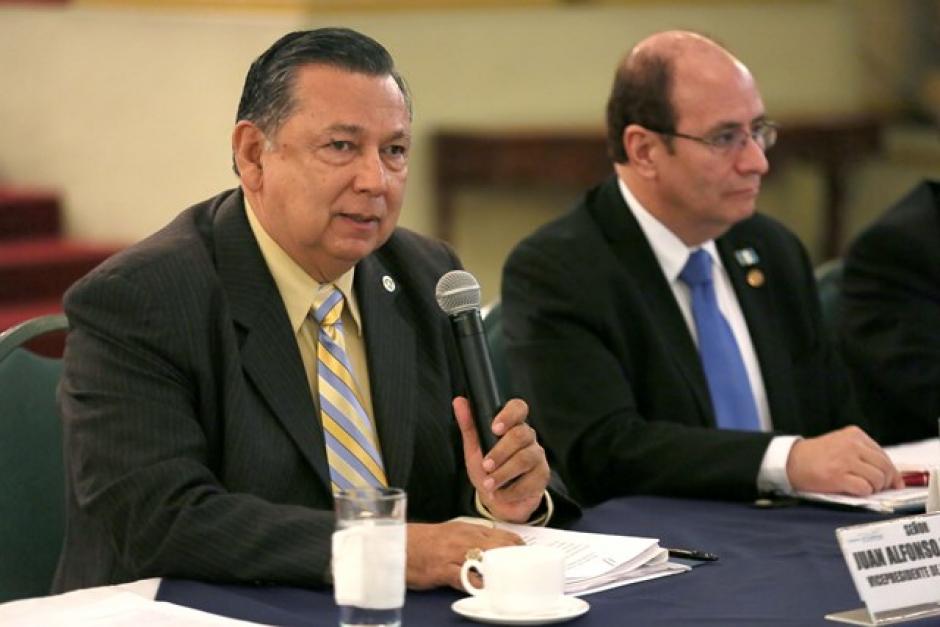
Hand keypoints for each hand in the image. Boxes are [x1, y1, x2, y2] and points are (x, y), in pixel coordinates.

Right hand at [406, 521, 522, 589]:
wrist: (399, 544)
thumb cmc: (426, 542)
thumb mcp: (453, 533)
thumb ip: (474, 538)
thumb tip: (496, 547)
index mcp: (470, 529)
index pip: (503, 536)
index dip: (520, 548)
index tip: (531, 558)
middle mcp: (465, 538)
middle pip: (500, 547)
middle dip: (517, 560)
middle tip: (529, 572)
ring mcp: (454, 554)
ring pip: (486, 560)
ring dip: (502, 571)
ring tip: (515, 581)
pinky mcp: (443, 570)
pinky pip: (465, 578)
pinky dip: (478, 585)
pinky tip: (487, 590)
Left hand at [454, 397, 549, 522]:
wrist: (498, 501)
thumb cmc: (487, 470)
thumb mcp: (474, 448)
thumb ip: (468, 425)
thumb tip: (459, 401)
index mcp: (513, 425)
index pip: (518, 408)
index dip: (509, 415)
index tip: (495, 428)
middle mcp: (528, 438)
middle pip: (521, 435)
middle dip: (500, 452)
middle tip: (485, 465)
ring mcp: (538, 456)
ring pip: (525, 458)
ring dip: (504, 473)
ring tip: (489, 485)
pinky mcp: (542, 476)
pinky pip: (530, 481)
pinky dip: (511, 491)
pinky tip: (500, 494)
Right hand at [786, 426, 903, 495]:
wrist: (791, 461)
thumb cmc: (816, 456)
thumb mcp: (841, 444)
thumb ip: (864, 454)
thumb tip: (892, 477)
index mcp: (855, 435)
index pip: (884, 456)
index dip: (891, 472)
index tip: (893, 482)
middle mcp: (852, 445)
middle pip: (885, 467)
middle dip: (886, 482)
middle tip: (878, 488)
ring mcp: (845, 460)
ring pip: (878, 479)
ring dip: (874, 488)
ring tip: (862, 488)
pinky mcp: (838, 476)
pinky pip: (864, 488)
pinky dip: (863, 493)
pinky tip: (853, 490)